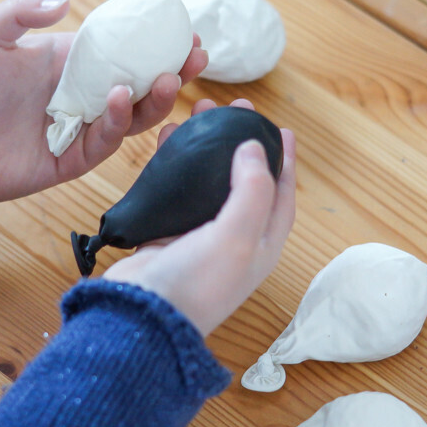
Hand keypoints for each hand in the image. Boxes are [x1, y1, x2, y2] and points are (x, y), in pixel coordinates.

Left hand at [0, 0, 207, 224]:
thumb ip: (22, 12)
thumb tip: (67, 2)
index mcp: (73, 66)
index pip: (125, 52)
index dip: (156, 42)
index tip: (184, 30)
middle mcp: (85, 96)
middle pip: (142, 83)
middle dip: (174, 70)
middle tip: (196, 57)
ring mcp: (84, 129)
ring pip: (136, 115)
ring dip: (156, 98)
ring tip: (166, 79)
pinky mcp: (76, 160)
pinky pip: (107, 141)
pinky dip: (119, 120)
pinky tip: (119, 97)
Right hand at [103, 99, 296, 335]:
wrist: (141, 316)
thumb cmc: (196, 284)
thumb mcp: (238, 236)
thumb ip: (252, 190)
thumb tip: (254, 148)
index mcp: (261, 243)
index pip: (281, 194)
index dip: (284, 161)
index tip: (280, 128)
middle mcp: (233, 238)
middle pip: (243, 180)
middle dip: (240, 143)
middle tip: (233, 110)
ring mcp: (198, 236)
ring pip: (206, 180)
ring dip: (204, 148)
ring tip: (198, 115)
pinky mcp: (166, 233)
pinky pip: (173, 188)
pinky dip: (172, 162)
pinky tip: (166, 139)